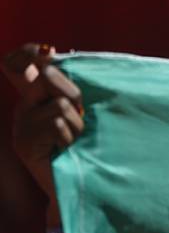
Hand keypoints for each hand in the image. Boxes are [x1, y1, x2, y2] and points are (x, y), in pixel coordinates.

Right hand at [2, 44, 83, 225]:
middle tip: (79, 116)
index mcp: (36, 94)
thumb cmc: (88, 142)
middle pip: (47, 75)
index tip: (48, 52)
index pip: (16, 62)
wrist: (81, 183)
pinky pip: (56, 123)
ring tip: (74, 140)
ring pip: (59, 103)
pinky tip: (65, 149)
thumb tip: (52, 50)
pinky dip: (70, 136)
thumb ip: (68, 83)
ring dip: (77, 124)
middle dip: (73, 92)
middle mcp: (23, 106)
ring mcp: (21, 124)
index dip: (29, 52)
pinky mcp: (24, 142)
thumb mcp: (80, 108)